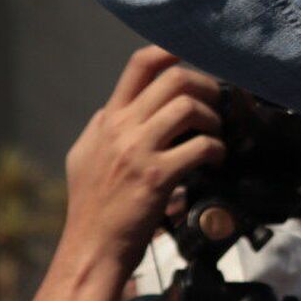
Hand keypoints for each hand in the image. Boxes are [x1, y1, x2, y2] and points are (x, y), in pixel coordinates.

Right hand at [59, 47, 224, 272]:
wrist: (91, 250)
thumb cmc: (90, 207)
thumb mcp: (83, 157)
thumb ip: (100, 128)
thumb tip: (112, 107)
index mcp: (107, 120)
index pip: (139, 66)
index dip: (171, 50)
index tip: (192, 52)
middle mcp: (121, 129)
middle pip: (173, 80)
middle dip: (205, 85)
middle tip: (217, 102)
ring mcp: (138, 151)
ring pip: (188, 107)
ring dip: (212, 118)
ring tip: (215, 133)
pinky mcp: (157, 176)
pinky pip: (200, 146)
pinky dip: (216, 148)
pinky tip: (216, 159)